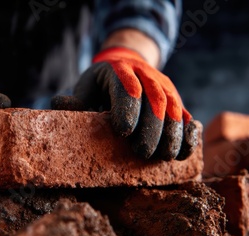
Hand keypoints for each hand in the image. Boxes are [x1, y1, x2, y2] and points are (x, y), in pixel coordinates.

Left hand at [52, 47, 197, 160]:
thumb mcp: (86, 88)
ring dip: (172, 134)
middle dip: (151, 127)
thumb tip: (59, 104)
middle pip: (154, 99)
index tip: (123, 131)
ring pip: (174, 107)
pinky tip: (184, 152)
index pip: (126, 86)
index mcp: (120, 70)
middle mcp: (146, 76)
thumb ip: (75, 100)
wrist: (128, 67)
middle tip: (142, 152)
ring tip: (164, 157)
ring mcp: (165, 88)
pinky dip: (189, 134)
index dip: (126, 107)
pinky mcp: (176, 102)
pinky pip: (187, 116)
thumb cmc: (101, 86)